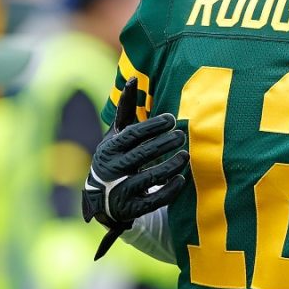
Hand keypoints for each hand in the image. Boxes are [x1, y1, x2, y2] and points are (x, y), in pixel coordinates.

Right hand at [82, 78, 187, 259]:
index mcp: (108, 149)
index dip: (153, 126)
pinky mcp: (131, 209)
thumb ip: (126, 108)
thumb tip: (133, 79)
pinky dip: (169, 190)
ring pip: (149, 178)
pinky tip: (181, 179)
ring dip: (171, 166)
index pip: (132, 135)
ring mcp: (120, 191)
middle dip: (164, 144)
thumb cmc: (117, 156)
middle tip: (182, 135)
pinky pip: (153, 201)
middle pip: (142, 155)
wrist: (103, 197)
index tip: (170, 119)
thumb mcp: (117, 133)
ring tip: (186, 155)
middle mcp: (111, 170)